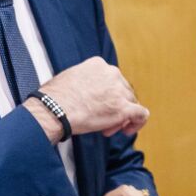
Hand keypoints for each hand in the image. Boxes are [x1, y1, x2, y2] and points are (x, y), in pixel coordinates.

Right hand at [25, 56, 148, 142]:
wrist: (54, 109)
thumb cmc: (54, 98)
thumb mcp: (70, 77)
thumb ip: (84, 80)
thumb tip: (84, 92)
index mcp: (99, 65)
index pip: (112, 80)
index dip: (106, 95)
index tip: (96, 106)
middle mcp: (112, 74)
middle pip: (123, 91)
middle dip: (114, 106)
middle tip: (101, 120)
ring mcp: (119, 91)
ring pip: (131, 103)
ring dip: (121, 117)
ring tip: (106, 128)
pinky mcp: (123, 108)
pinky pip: (141, 114)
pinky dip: (137, 123)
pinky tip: (127, 130)